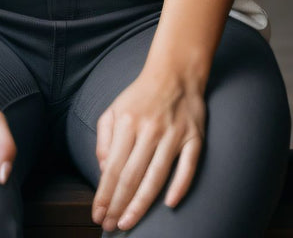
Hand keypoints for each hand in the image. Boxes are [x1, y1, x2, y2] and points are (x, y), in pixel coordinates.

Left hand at [91, 68, 205, 231]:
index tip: (97, 214)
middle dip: (118, 205)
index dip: (104, 194)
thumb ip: (104, 138)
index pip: (112, 167)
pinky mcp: (194, 137)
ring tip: (128, 223)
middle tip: (111, 227)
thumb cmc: (140, 95)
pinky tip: (168, 205)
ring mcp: (173, 134)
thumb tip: (102, 170)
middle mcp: (149, 129)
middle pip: (131, 176)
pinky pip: (188, 166)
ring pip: (156, 176)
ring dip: (141, 204)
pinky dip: (179, 186)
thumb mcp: (114, 108)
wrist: (175, 71)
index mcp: (127, 122)